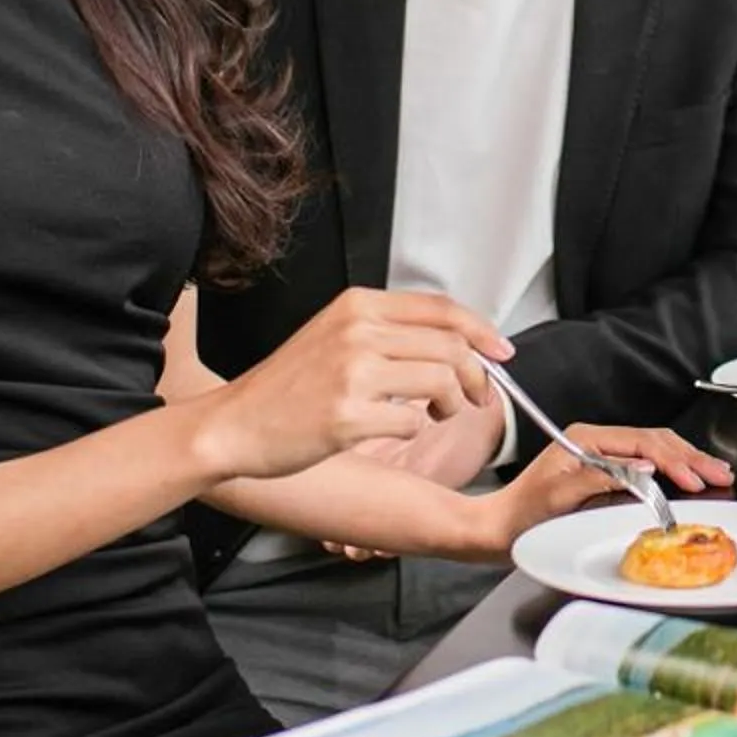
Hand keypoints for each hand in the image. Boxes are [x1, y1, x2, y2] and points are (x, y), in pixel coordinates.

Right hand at [194, 287, 508, 482]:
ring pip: (441, 382)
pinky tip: (393, 429)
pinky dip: (414, 431)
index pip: (441, 309)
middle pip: (451, 346)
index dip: (482, 331)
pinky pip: (412, 424)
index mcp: (356, 306)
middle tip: (474, 397)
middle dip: (476, 377)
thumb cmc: (285, 388)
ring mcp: (352, 373)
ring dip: (452, 405)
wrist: (234, 425)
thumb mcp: (335, 336)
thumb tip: (456, 341)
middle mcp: (357, 332)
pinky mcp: (348, 416)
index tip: (501, 351)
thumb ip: (388, 332)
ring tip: (437, 415)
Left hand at [476, 424, 736, 555]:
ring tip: (713, 473)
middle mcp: (594, 442)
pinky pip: (645, 463)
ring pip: (654, 450)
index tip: (693, 479)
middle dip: (690, 458)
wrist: (496, 530)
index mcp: (585, 439)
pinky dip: (671, 470)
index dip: (672, 460)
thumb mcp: (559, 497)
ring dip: (685, 462)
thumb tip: (642, 469)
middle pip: (654, 442)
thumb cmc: (520, 517)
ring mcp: (600, 456)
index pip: (642, 443)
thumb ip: (601, 478)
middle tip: (719, 473)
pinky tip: (687, 477)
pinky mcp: (603, 472)